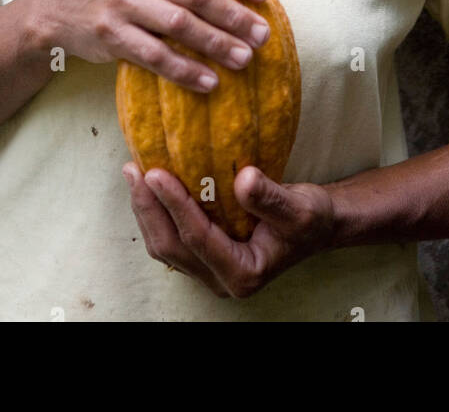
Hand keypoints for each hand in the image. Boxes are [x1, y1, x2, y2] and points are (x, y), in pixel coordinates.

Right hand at [28, 0, 272, 90]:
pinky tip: (209, 81)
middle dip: (235, 15)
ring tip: (245, 58)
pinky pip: (154, 56)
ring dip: (217, 44)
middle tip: (263, 34)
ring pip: (179, 25)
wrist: (57, 5)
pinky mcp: (109, 33)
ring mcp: (120, 0)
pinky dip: (185, 70)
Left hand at [123, 162, 335, 298]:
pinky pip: (171, 237)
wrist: (315, 225)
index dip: (174, 205)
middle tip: (134, 169)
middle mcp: (221, 279)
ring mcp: (210, 270)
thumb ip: (270, 197)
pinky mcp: (204, 257)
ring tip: (133, 173)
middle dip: (149, 208)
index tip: (155, 173)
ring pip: (165, 245)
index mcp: (243, 273)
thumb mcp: (300, 207)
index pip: (198, 238)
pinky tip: (150, 185)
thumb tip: (242, 179)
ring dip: (146, 210)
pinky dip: (157, 211)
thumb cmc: (310, 218)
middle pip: (172, 246)